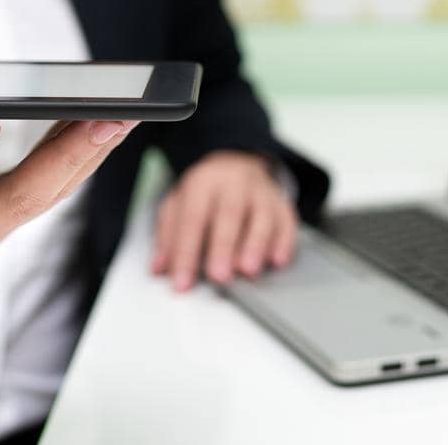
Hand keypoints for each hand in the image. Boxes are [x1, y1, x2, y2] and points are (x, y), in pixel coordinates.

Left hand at [150, 149, 297, 291]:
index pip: (192, 218)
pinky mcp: (281, 204)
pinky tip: (277, 260)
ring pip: (261, 217)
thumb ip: (168, 236)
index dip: (186, 252)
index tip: (182, 282)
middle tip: (219, 276)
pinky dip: (284, 242)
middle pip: (229, 214)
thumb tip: (160, 268)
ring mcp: (261, 192)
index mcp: (203, 183)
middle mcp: (234, 184)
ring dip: (256, 245)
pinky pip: (286, 221)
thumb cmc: (205, 194)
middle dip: (223, 247)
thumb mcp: (178, 205)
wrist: (236, 164)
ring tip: (248, 271)